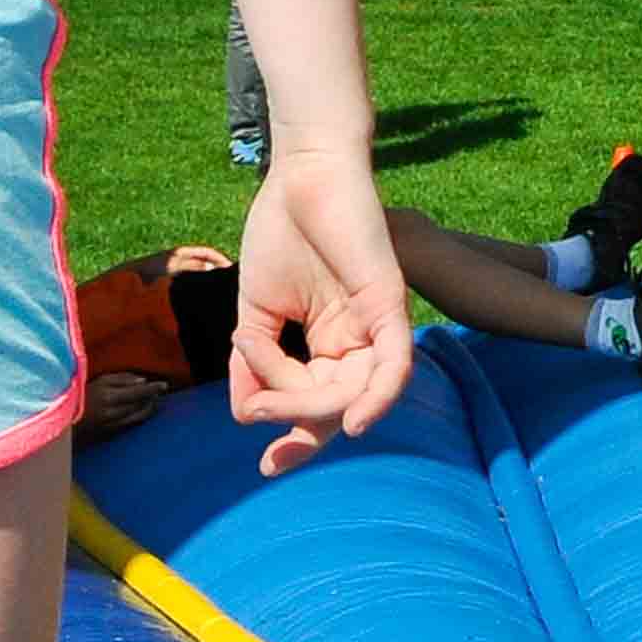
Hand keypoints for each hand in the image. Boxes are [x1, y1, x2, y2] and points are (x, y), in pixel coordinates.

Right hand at [226, 151, 417, 471]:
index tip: (265, 466)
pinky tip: (356, 423)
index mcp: (330, 343)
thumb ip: (252, 363)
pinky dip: (379, 397)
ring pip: (357, 394)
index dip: (295, 438)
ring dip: (310, 410)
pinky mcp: (390, 303)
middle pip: (338, 408)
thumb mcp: (254, 312)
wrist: (299, 175)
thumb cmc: (281, 232)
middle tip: (258, 420)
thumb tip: (245, 414)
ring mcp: (376, 324)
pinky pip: (396, 364)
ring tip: (268, 405)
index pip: (320, 405)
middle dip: (297, 427)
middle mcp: (358, 341)